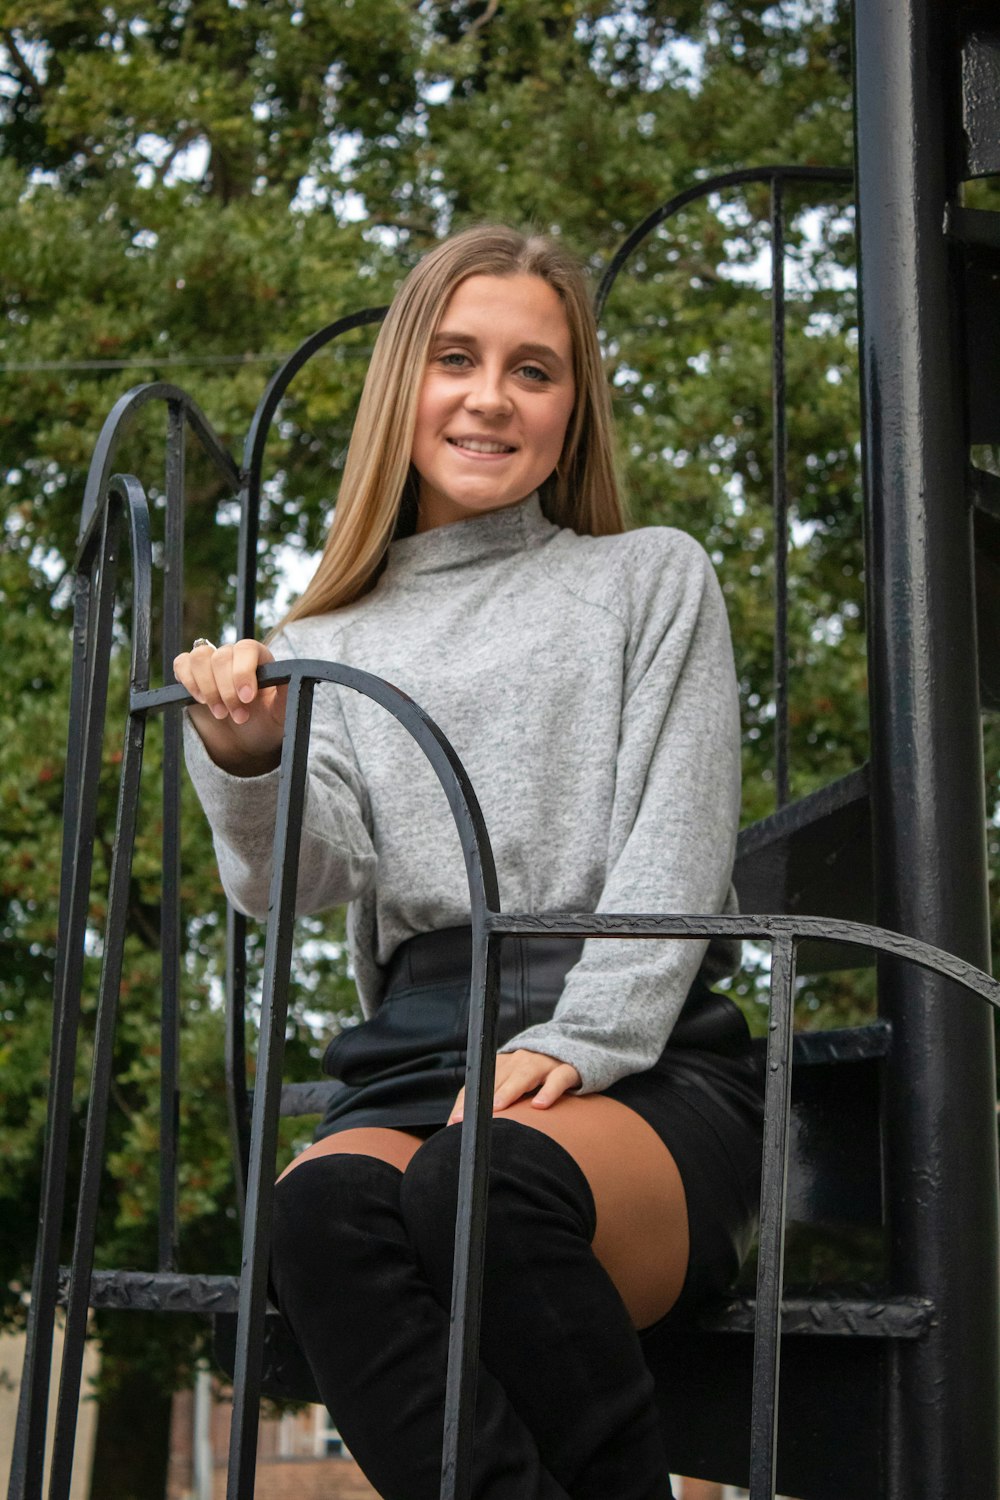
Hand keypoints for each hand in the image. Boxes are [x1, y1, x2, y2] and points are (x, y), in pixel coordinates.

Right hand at [172, 638, 286, 775]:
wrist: (248, 737)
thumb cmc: (268, 719)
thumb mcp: (283, 710)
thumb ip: (288, 692)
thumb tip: (292, 677)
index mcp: (258, 657)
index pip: (247, 649)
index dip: (243, 672)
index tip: (247, 698)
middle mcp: (233, 654)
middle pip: (220, 658)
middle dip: (226, 691)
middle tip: (237, 717)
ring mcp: (211, 662)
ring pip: (199, 658)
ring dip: (207, 688)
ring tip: (220, 713)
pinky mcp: (191, 672)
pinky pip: (181, 664)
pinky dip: (188, 681)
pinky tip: (200, 700)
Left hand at [447, 1049, 581, 1124]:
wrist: (575, 1050)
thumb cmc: (536, 1077)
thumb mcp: (513, 1084)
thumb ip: (492, 1101)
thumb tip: (462, 1128)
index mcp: (503, 1064)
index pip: (479, 1082)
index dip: (466, 1102)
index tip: (455, 1122)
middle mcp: (520, 1061)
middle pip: (497, 1077)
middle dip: (482, 1098)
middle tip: (470, 1118)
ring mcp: (543, 1064)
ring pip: (524, 1075)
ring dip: (509, 1090)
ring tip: (498, 1107)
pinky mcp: (567, 1070)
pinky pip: (558, 1079)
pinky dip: (549, 1091)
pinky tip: (540, 1105)